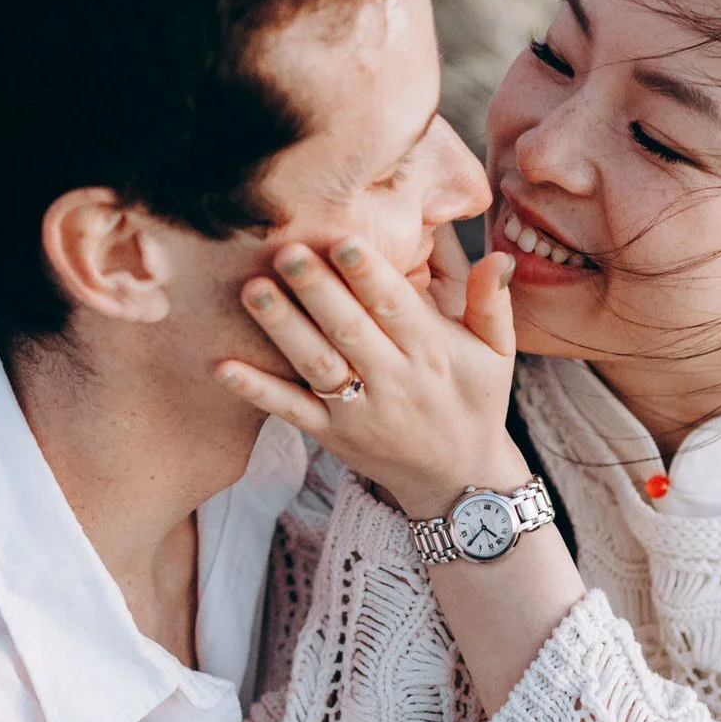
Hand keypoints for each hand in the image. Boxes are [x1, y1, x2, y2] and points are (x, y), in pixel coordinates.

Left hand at [218, 233, 522, 517]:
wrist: (459, 481)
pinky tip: (223, 367)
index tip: (344, 240)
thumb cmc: (475, 402)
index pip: (397, 307)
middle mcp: (393, 380)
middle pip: (350, 330)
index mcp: (432, 352)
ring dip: (283, 329)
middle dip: (318, 290)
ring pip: (317, 365)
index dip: (370, 274)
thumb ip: (491, 303)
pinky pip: (291, 411)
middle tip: (287, 250)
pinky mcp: (331, 434)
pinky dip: (257, 392)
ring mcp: (359, 411)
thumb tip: (497, 255)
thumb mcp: (497, 354)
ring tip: (253, 290)